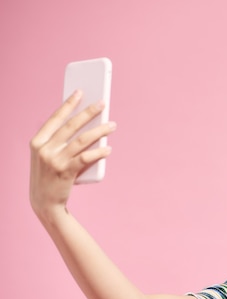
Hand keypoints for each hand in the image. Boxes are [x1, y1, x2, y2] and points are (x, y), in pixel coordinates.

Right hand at [29, 90, 116, 218]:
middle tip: (103, 103)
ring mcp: (54, 161)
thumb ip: (62, 142)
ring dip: (100, 130)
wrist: (44, 202)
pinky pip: (86, 158)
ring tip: (112, 125)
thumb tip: (88, 125)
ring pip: (82, 140)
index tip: (80, 92)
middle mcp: (44, 149)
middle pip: (71, 125)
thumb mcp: (49, 156)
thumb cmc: (50, 176)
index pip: (55, 118)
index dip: (68, 104)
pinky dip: (99, 152)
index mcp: (37, 142)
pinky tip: (108, 149)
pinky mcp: (65, 172)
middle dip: (88, 112)